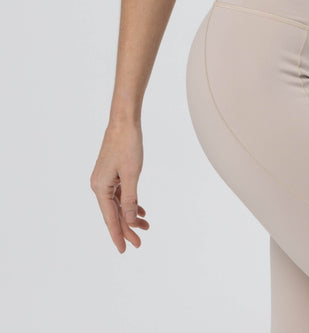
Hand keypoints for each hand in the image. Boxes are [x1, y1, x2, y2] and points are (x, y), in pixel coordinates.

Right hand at [90, 121, 149, 252]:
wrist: (124, 121)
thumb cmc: (127, 145)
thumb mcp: (131, 174)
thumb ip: (130, 200)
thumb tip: (129, 221)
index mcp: (100, 187)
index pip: (110, 218)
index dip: (118, 235)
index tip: (125, 250)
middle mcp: (100, 185)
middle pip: (114, 213)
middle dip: (127, 228)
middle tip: (140, 242)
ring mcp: (105, 179)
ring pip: (118, 204)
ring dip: (131, 215)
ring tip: (145, 226)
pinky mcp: (112, 173)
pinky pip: (121, 194)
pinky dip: (130, 202)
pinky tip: (140, 211)